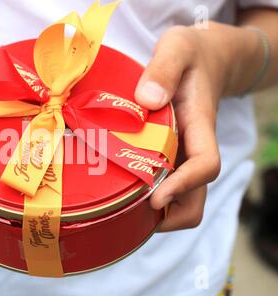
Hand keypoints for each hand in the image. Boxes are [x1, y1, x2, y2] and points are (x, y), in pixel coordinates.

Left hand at [134, 24, 231, 230]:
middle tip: (129, 214)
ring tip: (122, 210)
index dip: (185, 186)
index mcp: (200, 124)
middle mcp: (195, 147)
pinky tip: (123, 191)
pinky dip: (151, 199)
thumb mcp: (178, 47)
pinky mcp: (173, 156)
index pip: (205, 164)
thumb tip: (148, 102)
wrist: (206, 61)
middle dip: (170, 216)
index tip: (155, 198)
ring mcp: (185, 155)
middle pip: (196, 198)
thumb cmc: (191, 55)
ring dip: (160, 214)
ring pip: (184, 200)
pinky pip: (169, 188)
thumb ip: (164, 68)